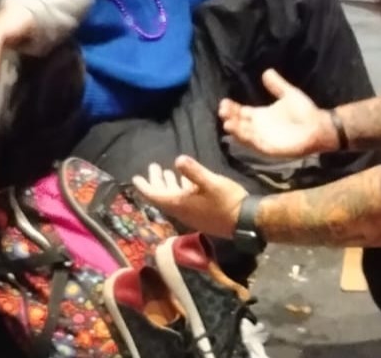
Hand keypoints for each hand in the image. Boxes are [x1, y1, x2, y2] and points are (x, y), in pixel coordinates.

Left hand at [133, 156, 248, 238]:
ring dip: (168, 184)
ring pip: (174, 198)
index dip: (145, 186)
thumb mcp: (211, 183)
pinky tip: (185, 181)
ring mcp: (192, 214)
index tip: (135, 178)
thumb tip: (178, 159)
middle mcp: (182, 211)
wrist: (245, 221)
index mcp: (180, 204)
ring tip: (165, 171)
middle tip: (152, 167)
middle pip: (163, 196)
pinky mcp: (201, 214)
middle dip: (156, 182)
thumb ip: (194, 172)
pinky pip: (184, 201)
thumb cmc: (227, 201)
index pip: (155, 196)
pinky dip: (181, 189)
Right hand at [219, 69, 336, 157]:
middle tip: (222, 110)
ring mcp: (264, 139)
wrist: (320, 126)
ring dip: (236, 130)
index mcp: (261, 116)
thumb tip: (267, 71)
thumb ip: (277, 85)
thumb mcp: (289, 94)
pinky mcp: (271, 149)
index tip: (224, 102)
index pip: (241, 112)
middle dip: (230, 117)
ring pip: (245, 135)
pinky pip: (257, 145)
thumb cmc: (305, 112)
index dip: (232, 108)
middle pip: (240, 123)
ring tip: (227, 123)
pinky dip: (249, 140)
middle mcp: (259, 128)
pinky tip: (243, 133)